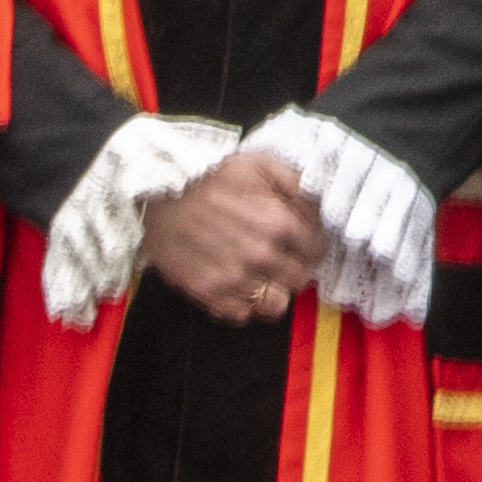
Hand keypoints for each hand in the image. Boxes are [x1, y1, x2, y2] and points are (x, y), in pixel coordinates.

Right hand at [137, 145, 336, 327]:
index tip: (301, 241)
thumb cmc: (210, 176)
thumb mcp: (260, 165)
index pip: (318, 250)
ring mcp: (234, 279)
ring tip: (261, 276)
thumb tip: (322, 207)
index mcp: (277, 223)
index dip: (311, 244)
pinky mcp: (209, 294)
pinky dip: (242, 305)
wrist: (158, 191)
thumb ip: (298, 186)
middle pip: (300, 279)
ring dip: (272, 292)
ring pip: (276, 305)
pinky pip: (241, 316)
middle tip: (280, 257)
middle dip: (294, 268)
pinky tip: (236, 285)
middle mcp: (260, 256)